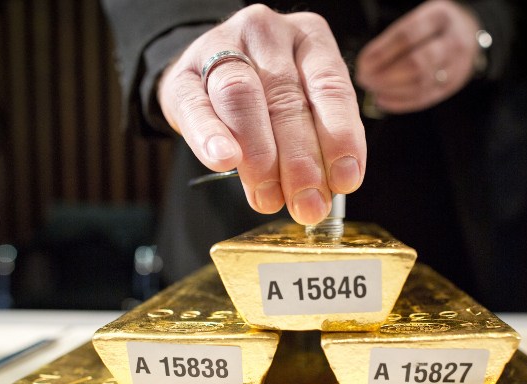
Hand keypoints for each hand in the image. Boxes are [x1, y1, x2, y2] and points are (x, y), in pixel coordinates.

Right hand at [157, 5, 365, 225]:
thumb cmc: (267, 95)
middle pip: (286, 98)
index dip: (340, 137)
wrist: (206, 74)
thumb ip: (317, 141)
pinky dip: (210, 136)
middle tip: (307, 203)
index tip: (345, 180)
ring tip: (269, 196)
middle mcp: (267, 35)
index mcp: (309, 40)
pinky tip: (223, 160)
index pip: (331, 86)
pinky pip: (196, 107)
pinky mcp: (181, 75)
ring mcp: (219, 48)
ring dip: (260, 155)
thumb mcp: (304, 106)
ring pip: (241, 96)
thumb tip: (324, 192)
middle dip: (300, 160)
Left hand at [355, 0, 481, 113]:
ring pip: (420, 84)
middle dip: (384, 76)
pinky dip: (400, 102)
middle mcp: (452, 41)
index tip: (362, 64)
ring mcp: (456, 66)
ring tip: (372, 89)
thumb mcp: (418, 20)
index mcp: (439, 18)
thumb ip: (395, 39)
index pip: (406, 37)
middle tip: (365, 79)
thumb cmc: (433, 27)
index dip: (381, 53)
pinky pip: (424, 98)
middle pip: (416, 64)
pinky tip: (383, 100)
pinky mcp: (452, 86)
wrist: (469, 34)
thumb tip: (366, 65)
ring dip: (390, 90)